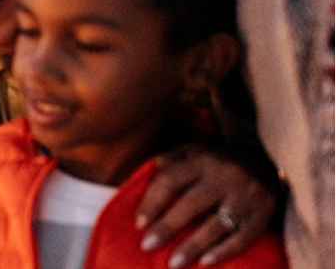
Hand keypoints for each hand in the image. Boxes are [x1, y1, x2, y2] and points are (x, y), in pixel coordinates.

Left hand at [135, 147, 281, 266]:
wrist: (270, 162)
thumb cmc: (221, 161)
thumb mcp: (196, 151)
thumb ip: (171, 160)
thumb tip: (144, 172)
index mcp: (203, 160)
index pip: (170, 180)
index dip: (152, 202)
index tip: (139, 224)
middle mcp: (225, 177)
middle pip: (191, 204)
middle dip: (167, 227)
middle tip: (147, 246)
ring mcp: (247, 196)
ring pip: (217, 224)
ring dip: (193, 246)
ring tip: (173, 264)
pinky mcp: (264, 214)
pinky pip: (244, 236)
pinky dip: (224, 251)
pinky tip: (206, 262)